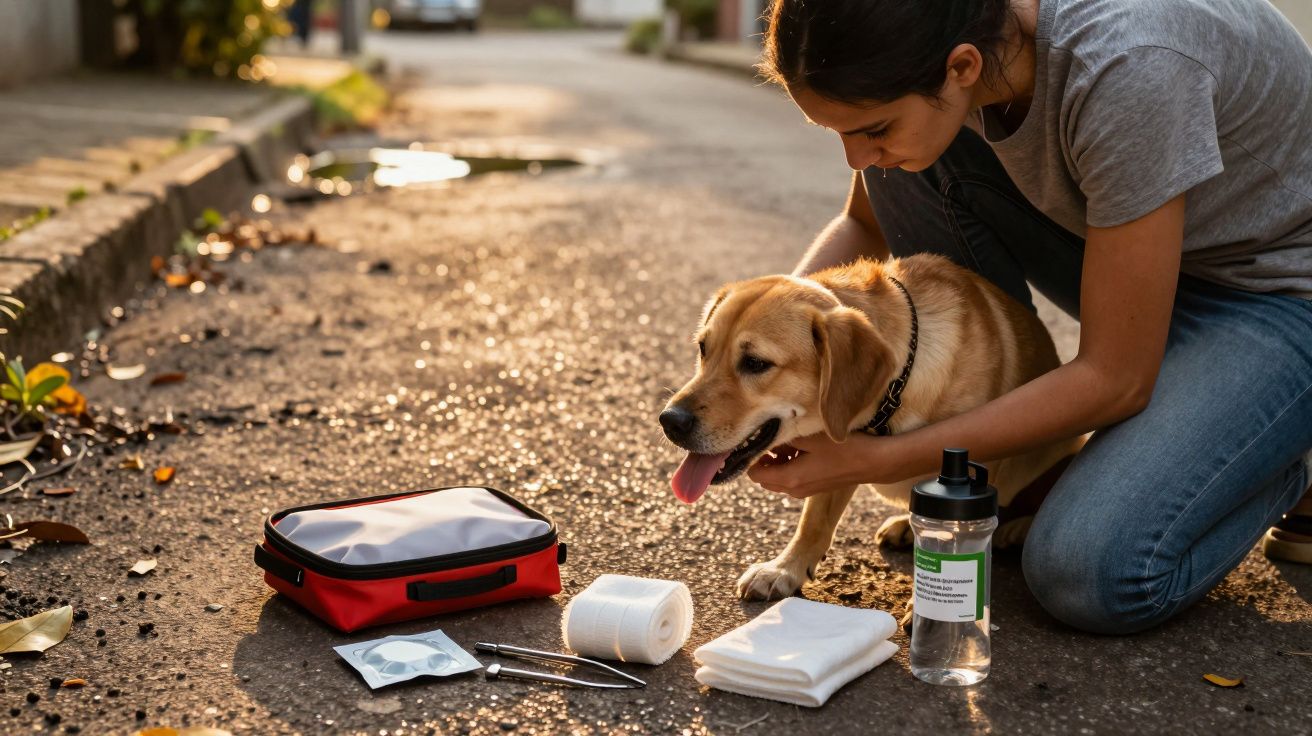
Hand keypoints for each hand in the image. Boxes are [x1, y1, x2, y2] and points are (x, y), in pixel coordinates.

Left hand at [747, 432, 891, 497]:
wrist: (874, 462)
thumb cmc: (843, 448)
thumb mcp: (809, 438)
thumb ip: (784, 439)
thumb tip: (766, 436)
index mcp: (789, 479)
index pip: (754, 474)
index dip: (751, 457)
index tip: (756, 439)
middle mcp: (793, 490)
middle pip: (764, 478)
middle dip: (764, 459)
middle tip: (773, 438)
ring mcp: (804, 491)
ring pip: (779, 478)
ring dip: (778, 461)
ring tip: (790, 441)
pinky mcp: (815, 487)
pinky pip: (793, 478)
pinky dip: (791, 465)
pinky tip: (803, 448)